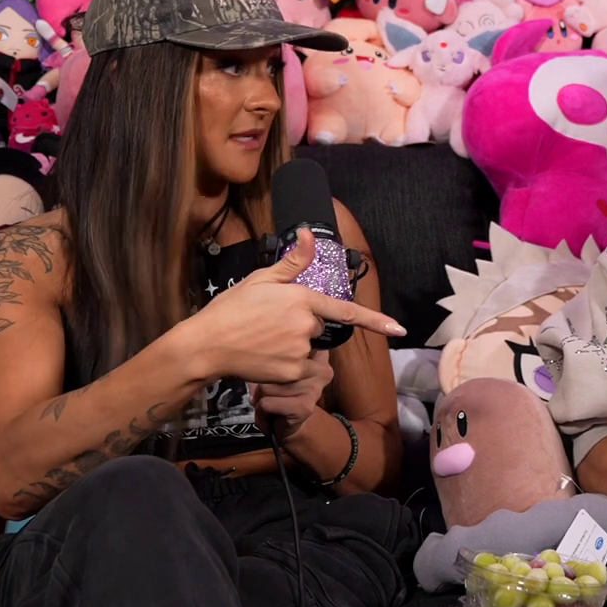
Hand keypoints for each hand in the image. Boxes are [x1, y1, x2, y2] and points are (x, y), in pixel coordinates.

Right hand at [172, 226, 403, 385]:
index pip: (346, 311)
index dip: (376, 321)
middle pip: (319, 327)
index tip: (400, 329)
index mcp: (302, 298)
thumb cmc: (231, 309)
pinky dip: (291, 367)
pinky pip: (303, 370)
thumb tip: (310, 234)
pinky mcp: (292, 372)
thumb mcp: (261, 279)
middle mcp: (306, 324)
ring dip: (297, 348)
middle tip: (271, 325)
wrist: (207, 345)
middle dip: (303, 326)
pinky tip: (267, 359)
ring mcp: (300, 350)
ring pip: (311, 350)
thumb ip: (292, 261)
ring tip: (266, 343)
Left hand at [252, 351, 333, 440]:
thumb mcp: (279, 367)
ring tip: (266, 402)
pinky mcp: (304, 407)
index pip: (299, 342)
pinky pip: (268, 402)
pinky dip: (261, 410)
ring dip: (259, 397)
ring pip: (268, 385)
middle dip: (262, 379)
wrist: (288, 426)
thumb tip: (256, 351)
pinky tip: (268, 414)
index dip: (281, 348)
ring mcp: (314, 389)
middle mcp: (322, 370)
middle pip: (274, 365)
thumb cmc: (280, 392)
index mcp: (318, 356)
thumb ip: (276, 351)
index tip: (272, 345)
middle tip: (265, 390)